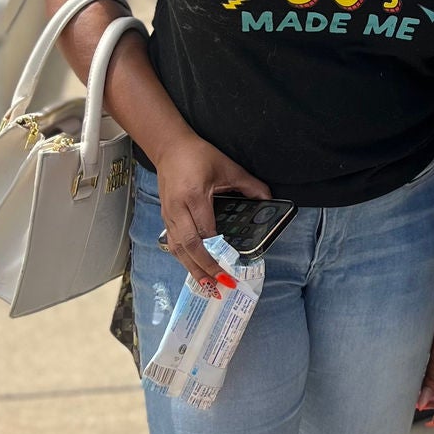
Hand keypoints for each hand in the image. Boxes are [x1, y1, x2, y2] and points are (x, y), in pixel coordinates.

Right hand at [154, 131, 268, 294]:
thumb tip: (268, 199)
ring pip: (178, 249)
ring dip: (192, 269)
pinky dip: (184, 259)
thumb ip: (250, 186)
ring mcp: (169, 214)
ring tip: (207, 286)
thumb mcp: (228, 167)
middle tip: (221, 283)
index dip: (218, 250)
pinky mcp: (165, 217)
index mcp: (194, 196)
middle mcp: (178, 209)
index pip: (206, 230)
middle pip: (190, 245)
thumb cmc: (198, 155)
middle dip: (205, 267)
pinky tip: (194, 270)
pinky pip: (173, 243)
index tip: (231, 264)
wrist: (169, 147)